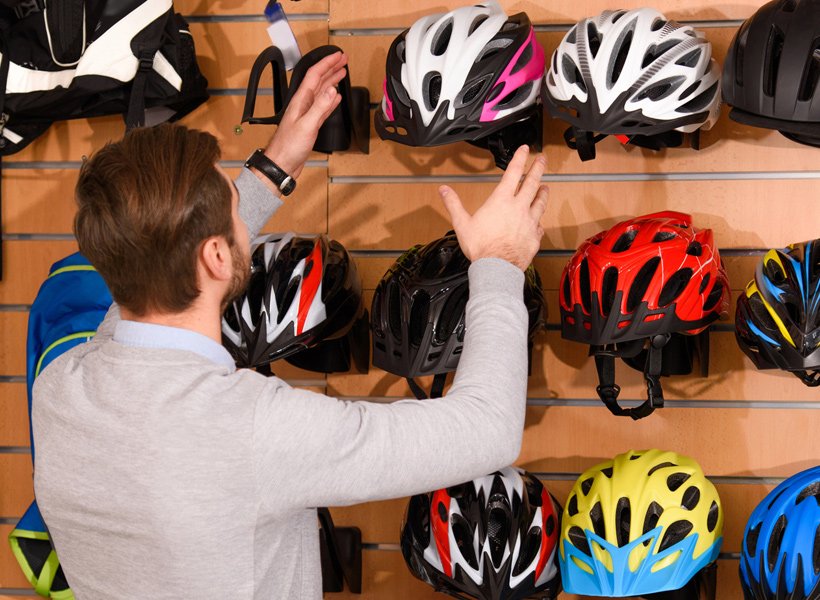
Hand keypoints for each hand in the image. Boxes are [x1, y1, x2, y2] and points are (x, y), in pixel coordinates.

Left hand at [262, 51, 348, 180]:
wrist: (282, 164)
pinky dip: (330, 100)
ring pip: (321, 92)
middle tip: (342, 60)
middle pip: (318, 80)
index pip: (315, 76)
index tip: (338, 56)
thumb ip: (320, 107)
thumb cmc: (288, 147)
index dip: (327, 64)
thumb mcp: (307, 125)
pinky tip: (335, 98)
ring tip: (341, 73)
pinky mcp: (310, 124)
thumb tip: (332, 90)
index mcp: (301, 101)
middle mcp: (303, 105)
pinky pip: (322, 107)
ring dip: (331, 81)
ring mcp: (306, 114)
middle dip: (330, 68)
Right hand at [439, 146, 546, 270]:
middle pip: (533, 183)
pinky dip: (539, 221)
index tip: (525, 149)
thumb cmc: (481, 247)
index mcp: (501, 201)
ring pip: (541, 202)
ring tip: (546, 187)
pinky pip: (539, 226)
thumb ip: (454, 204)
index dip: (520, 158)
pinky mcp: (535, 236)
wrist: (497, 268)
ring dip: (543, 192)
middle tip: (542, 159)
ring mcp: (530, 222)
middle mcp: (519, 208)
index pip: (513, 173)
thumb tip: (444, 191)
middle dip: (538, 168)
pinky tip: (539, 222)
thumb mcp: (462, 223)